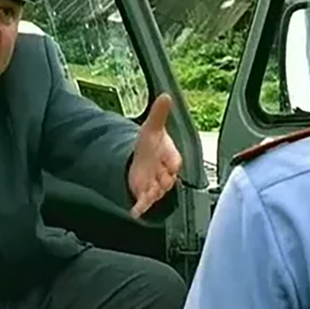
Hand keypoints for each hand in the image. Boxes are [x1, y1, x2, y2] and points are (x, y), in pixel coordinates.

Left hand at [128, 93, 182, 218]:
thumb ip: (159, 114)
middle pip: (167, 180)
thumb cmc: (150, 144)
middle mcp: (165, 173)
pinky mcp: (145, 194)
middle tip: (154, 176)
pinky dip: (140, 208)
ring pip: (157, 192)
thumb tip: (165, 96)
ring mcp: (155, 185)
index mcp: (171, 157)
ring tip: (145, 190)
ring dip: (151, 192)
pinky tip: (135, 212)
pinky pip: (145, 203)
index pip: (175, 162)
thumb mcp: (152, 128)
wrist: (140, 159)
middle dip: (161, 180)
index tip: (167, 162)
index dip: (170, 162)